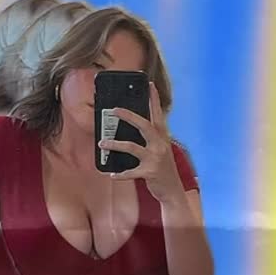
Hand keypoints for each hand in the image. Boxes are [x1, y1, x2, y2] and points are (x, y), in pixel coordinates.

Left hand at [98, 82, 184, 203]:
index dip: (154, 99)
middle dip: (128, 116)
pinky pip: (131, 172)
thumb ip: (151, 138)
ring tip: (102, 142)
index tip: (149, 84)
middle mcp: (160, 144)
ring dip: (115, 144)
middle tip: (114, 110)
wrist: (173, 189)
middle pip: (144, 125)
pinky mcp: (149, 172)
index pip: (158, 114)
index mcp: (162, 137)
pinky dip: (120, 174)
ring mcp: (155, 158)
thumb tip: (134, 125)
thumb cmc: (163, 168)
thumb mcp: (161, 149)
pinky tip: (112, 174)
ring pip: (132, 147)